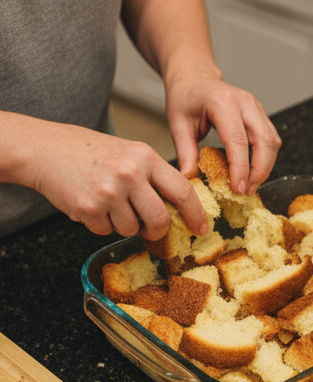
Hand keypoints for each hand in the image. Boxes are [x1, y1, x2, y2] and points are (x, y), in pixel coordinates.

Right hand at [25, 121, 207, 238]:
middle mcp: (130, 173)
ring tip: (106, 202)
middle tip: (148, 228)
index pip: (182, 190)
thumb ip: (152, 176)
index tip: (201, 228)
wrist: (41, 148)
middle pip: (160, 220)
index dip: (195, 214)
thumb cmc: (87, 152)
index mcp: (144, 156)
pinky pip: (106, 231)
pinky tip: (89, 203)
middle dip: (156, 231)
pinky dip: (99, 224)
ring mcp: (109, 191)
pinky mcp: (89, 208)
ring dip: (122, 224)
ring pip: (132, 229)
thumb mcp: (127, 153)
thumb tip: (180, 208)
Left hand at [164, 69, 281, 195]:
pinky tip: (252, 171)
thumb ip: (186, 154)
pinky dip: (265, 159)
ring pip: (273, 142)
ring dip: (265, 168)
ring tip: (249, 185)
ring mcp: (256, 107)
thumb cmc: (185, 97)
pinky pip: (271, 140)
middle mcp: (244, 102)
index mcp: (222, 101)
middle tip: (246, 191)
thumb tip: (190, 180)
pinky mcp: (261, 114)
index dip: (241, 168)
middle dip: (259, 172)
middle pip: (265, 142)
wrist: (194, 75)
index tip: (238, 189)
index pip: (239, 140)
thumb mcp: (178, 124)